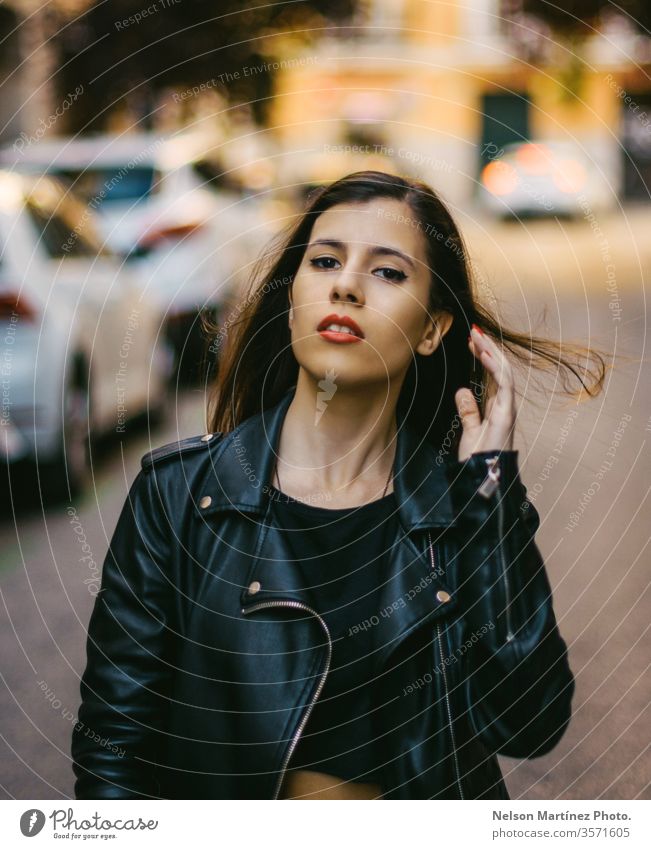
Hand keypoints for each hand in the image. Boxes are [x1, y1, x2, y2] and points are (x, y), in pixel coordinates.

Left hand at [454, 324, 515, 461]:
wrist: (483, 480)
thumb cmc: (477, 460)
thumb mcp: (468, 431)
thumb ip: (468, 411)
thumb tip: (462, 391)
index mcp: (497, 408)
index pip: (493, 376)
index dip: (485, 357)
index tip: (472, 342)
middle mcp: (505, 406)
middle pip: (499, 370)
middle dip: (488, 348)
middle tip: (475, 331)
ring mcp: (507, 409)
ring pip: (504, 372)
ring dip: (491, 352)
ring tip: (478, 336)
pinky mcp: (506, 415)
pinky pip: (504, 385)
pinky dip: (495, 368)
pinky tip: (485, 354)